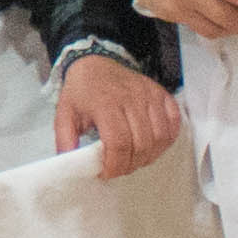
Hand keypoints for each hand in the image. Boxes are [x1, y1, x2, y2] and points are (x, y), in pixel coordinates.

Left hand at [55, 49, 181, 175]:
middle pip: (141, 143)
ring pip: (159, 136)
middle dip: (130, 165)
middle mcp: (131, 97)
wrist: (96, 63)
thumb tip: (70, 163)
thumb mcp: (64, 113)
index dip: (115, 165)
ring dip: (149, 155)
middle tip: (119, 168)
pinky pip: (173, 122)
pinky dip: (166, 139)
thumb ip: (65, 139)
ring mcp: (149, 94)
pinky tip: (152, 145)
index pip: (119, 143)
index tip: (106, 173)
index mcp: (105, 103)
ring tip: (133, 159)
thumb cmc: (82, 91)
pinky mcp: (161, 93)